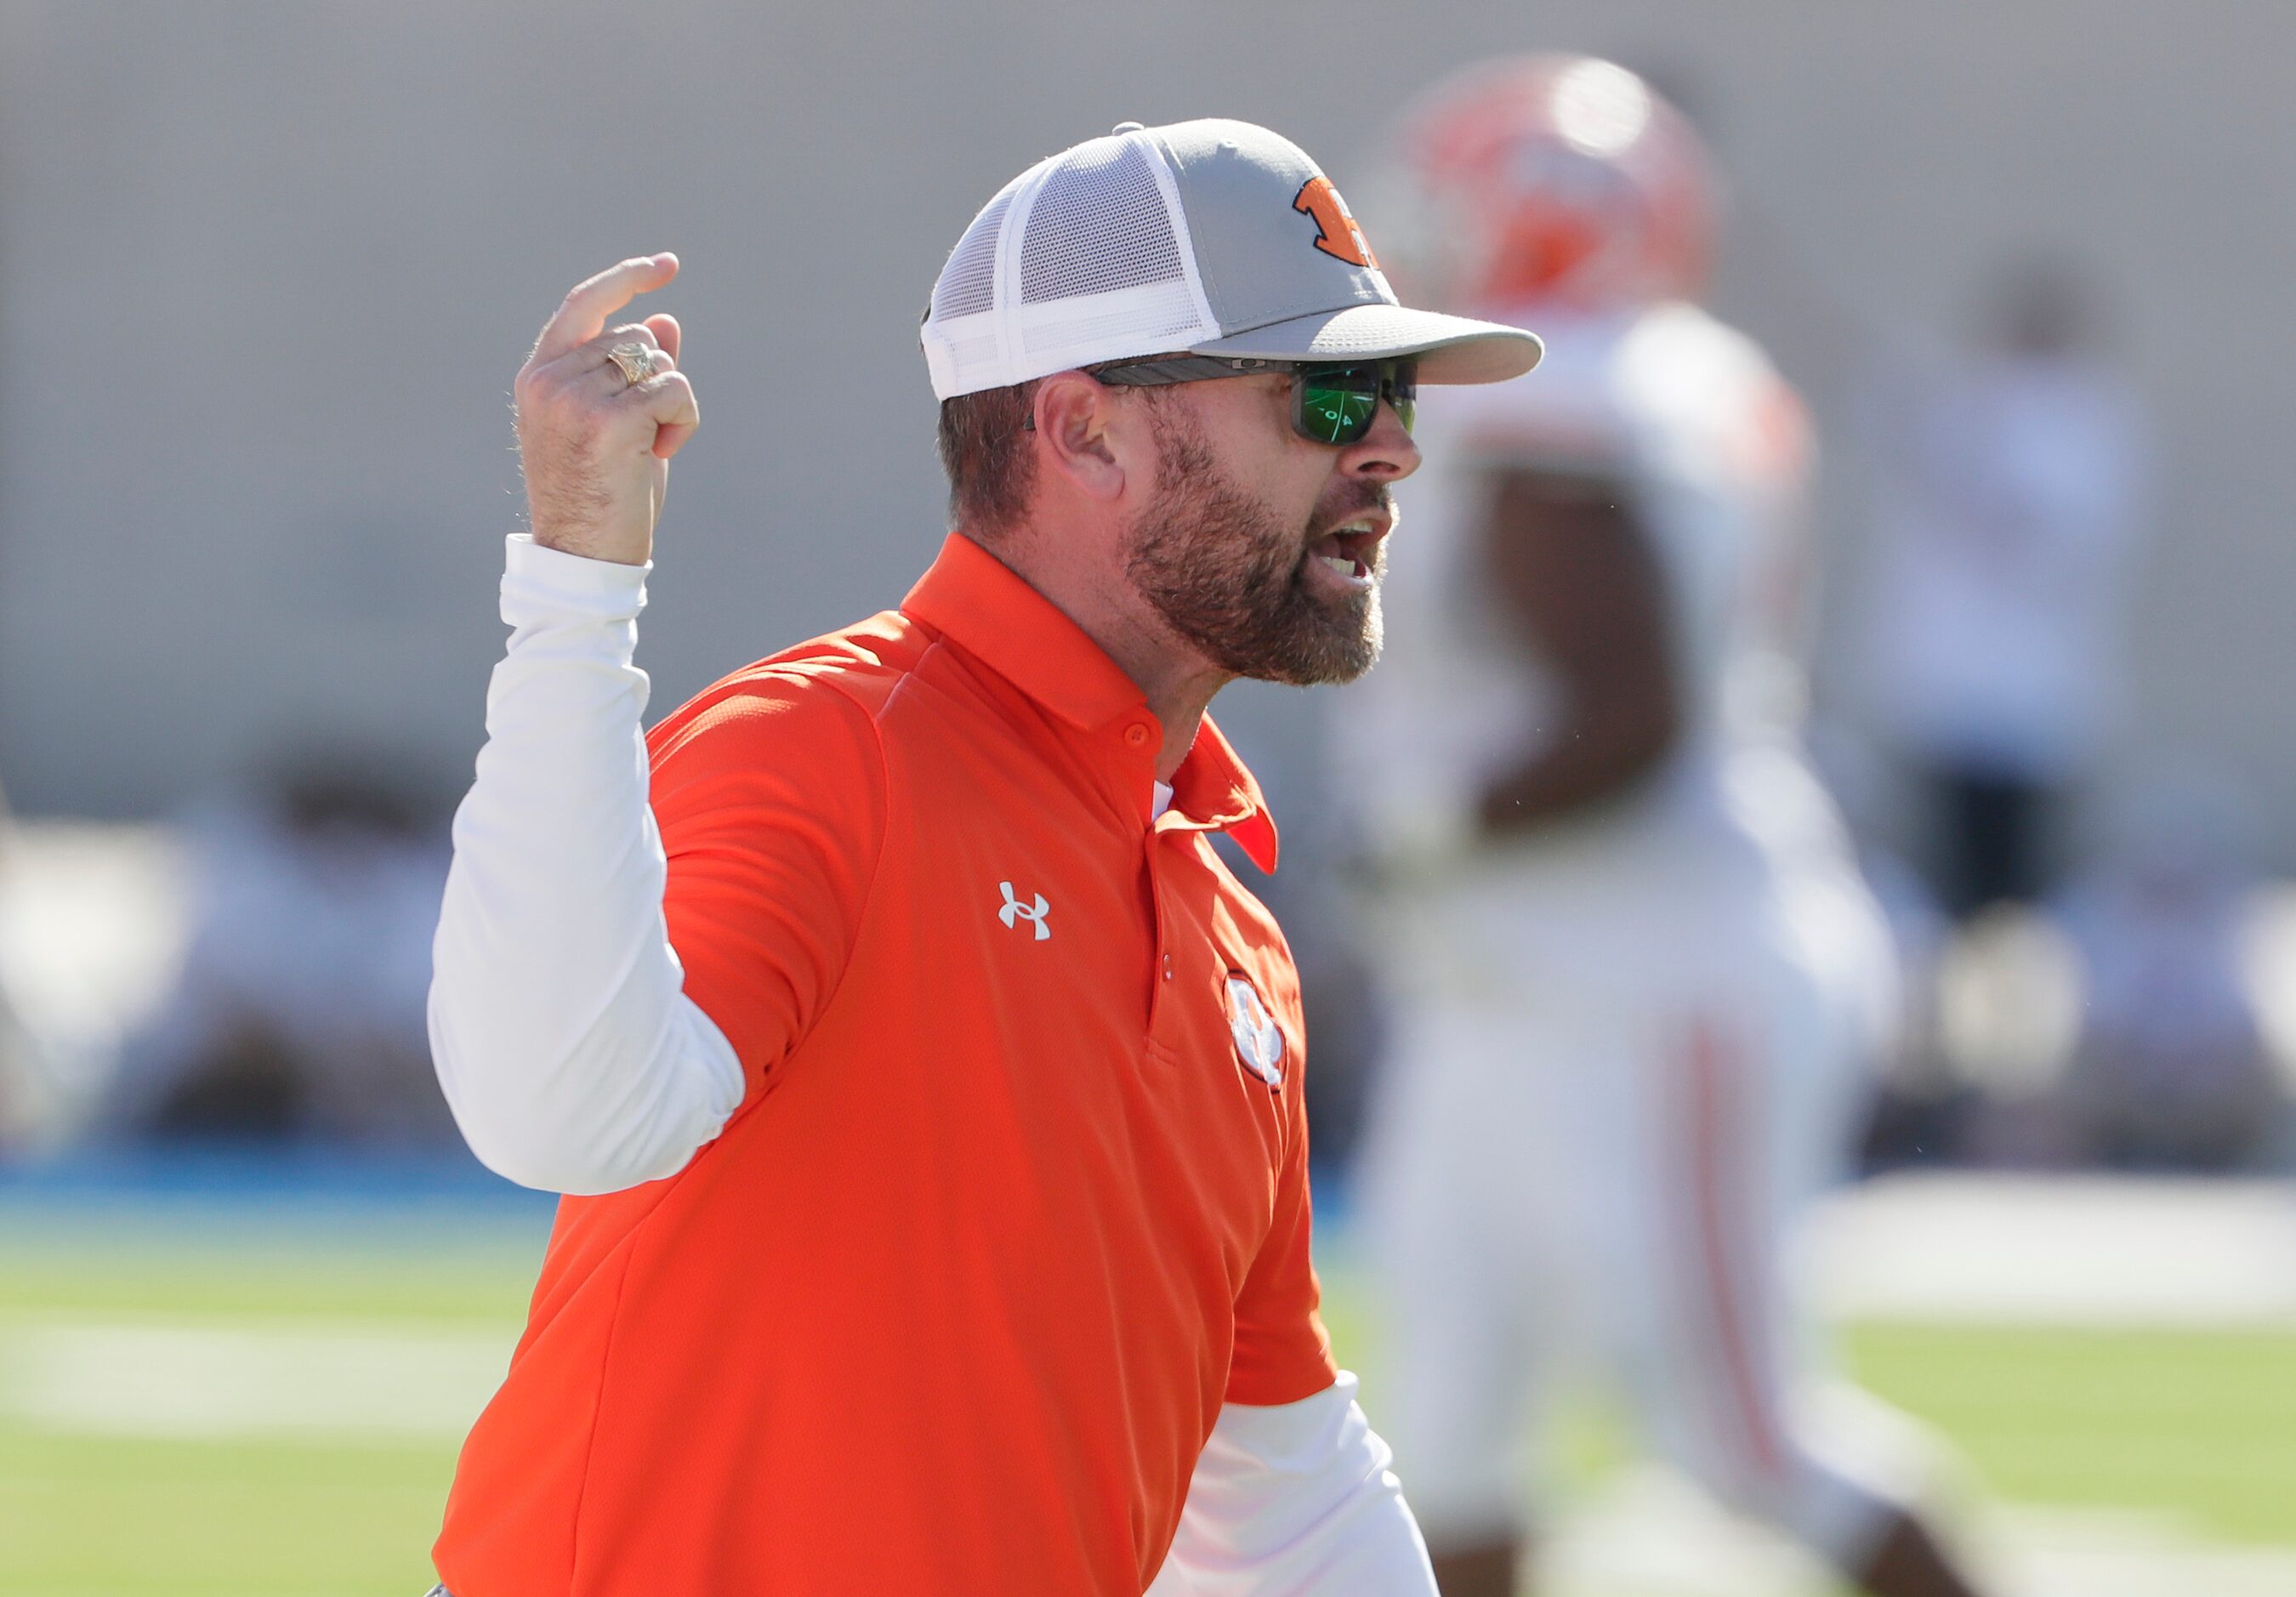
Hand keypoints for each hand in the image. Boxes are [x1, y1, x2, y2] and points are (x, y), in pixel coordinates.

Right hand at [513, 253, 700, 565]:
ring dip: (673, 403)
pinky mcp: (609, 419)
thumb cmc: (602, 494)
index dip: (627, 277)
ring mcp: (574, 397)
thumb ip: (632, 370)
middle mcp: (550, 379)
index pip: (584, 303)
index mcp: (540, 375)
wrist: (583, 556)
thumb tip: (664, 317)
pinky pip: (675, 388)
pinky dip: (685, 419)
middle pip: (636, 337)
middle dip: (657, 380)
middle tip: (646, 435)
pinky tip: (663, 454)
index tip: (668, 266)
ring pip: (659, 361)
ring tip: (650, 449)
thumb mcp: (616, 423)